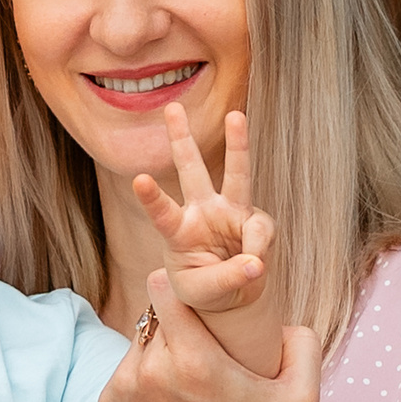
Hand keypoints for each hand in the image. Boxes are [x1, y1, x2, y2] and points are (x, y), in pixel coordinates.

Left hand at [99, 270, 319, 401]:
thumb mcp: (301, 400)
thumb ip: (303, 345)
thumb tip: (287, 318)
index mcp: (193, 361)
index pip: (164, 287)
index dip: (182, 285)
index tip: (199, 296)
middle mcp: (150, 372)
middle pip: (153, 312)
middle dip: (176, 317)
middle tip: (200, 337)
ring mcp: (123, 390)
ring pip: (139, 340)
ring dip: (159, 346)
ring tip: (187, 372)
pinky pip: (126, 369)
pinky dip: (144, 374)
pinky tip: (169, 398)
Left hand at [132, 105, 274, 317]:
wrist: (231, 294)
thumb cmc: (205, 289)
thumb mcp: (203, 292)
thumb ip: (225, 279)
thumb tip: (256, 262)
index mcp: (177, 232)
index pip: (162, 213)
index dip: (151, 197)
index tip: (138, 179)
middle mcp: (202, 213)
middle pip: (191, 170)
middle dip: (181, 138)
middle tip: (171, 107)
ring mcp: (230, 213)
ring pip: (236, 173)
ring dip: (236, 143)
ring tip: (235, 116)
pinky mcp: (255, 221)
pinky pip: (262, 231)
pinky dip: (259, 250)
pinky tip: (253, 266)